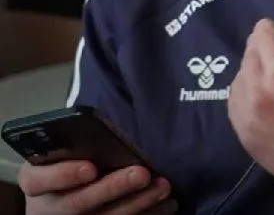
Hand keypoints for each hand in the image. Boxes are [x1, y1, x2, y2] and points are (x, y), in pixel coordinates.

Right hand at [19, 160, 174, 213]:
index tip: (90, 168)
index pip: (37, 181)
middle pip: (77, 203)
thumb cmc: (69, 163)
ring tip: (163, 186)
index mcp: (35, 181)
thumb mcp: (64, 154)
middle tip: (142, 173)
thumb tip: (111, 138)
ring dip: (138, 203)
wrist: (66, 193)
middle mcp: (49, 207)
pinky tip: (167, 203)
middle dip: (112, 188)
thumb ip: (78, 147)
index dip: (63, 175)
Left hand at [228, 18, 273, 198]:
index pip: (260, 33)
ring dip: (256, 74)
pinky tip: (269, 104)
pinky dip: (249, 96)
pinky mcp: (243, 135)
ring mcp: (246, 116)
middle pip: (249, 53)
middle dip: (267, 52)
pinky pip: (235, 102)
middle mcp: (256, 90)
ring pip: (239, 77)